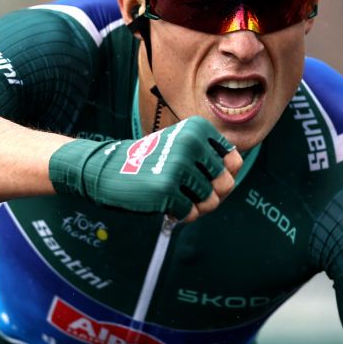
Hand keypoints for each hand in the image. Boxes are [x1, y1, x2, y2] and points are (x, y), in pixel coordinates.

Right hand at [48, 117, 242, 220]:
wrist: (108, 170)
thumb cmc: (153, 163)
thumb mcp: (184, 148)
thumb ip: (213, 162)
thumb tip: (232, 182)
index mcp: (198, 128)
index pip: (234, 162)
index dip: (222, 176)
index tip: (202, 175)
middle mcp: (190, 143)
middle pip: (226, 184)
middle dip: (211, 195)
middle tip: (190, 193)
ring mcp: (178, 165)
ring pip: (210, 201)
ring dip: (196, 207)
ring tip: (178, 198)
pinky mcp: (166, 189)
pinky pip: (190, 213)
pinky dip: (180, 214)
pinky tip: (166, 205)